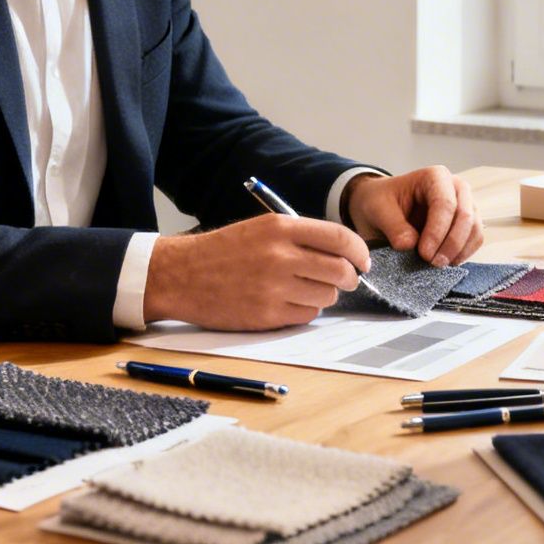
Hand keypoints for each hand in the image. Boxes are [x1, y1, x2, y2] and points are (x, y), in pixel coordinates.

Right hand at [142, 213, 368, 329]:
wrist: (181, 275)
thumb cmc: (223, 251)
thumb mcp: (261, 229)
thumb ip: (300, 237)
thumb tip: (343, 253)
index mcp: (281, 228)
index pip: (340, 238)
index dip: (359, 252)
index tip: (363, 261)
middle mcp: (280, 256)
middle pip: (340, 270)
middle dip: (350, 278)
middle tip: (346, 280)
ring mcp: (273, 287)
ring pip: (326, 296)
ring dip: (325, 295)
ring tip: (308, 290)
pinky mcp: (266, 314)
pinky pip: (306, 316)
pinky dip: (306, 311)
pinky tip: (290, 302)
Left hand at [346, 166, 482, 266]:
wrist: (383, 206)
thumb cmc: (382, 201)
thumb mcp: (378, 210)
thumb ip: (393, 227)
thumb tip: (410, 244)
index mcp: (435, 176)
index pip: (445, 204)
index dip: (437, 231)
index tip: (424, 253)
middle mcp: (455, 187)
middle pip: (465, 216)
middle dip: (451, 243)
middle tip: (432, 263)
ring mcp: (465, 204)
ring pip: (475, 229)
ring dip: (459, 251)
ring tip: (438, 265)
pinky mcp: (467, 223)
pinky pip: (476, 240)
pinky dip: (464, 254)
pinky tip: (446, 262)